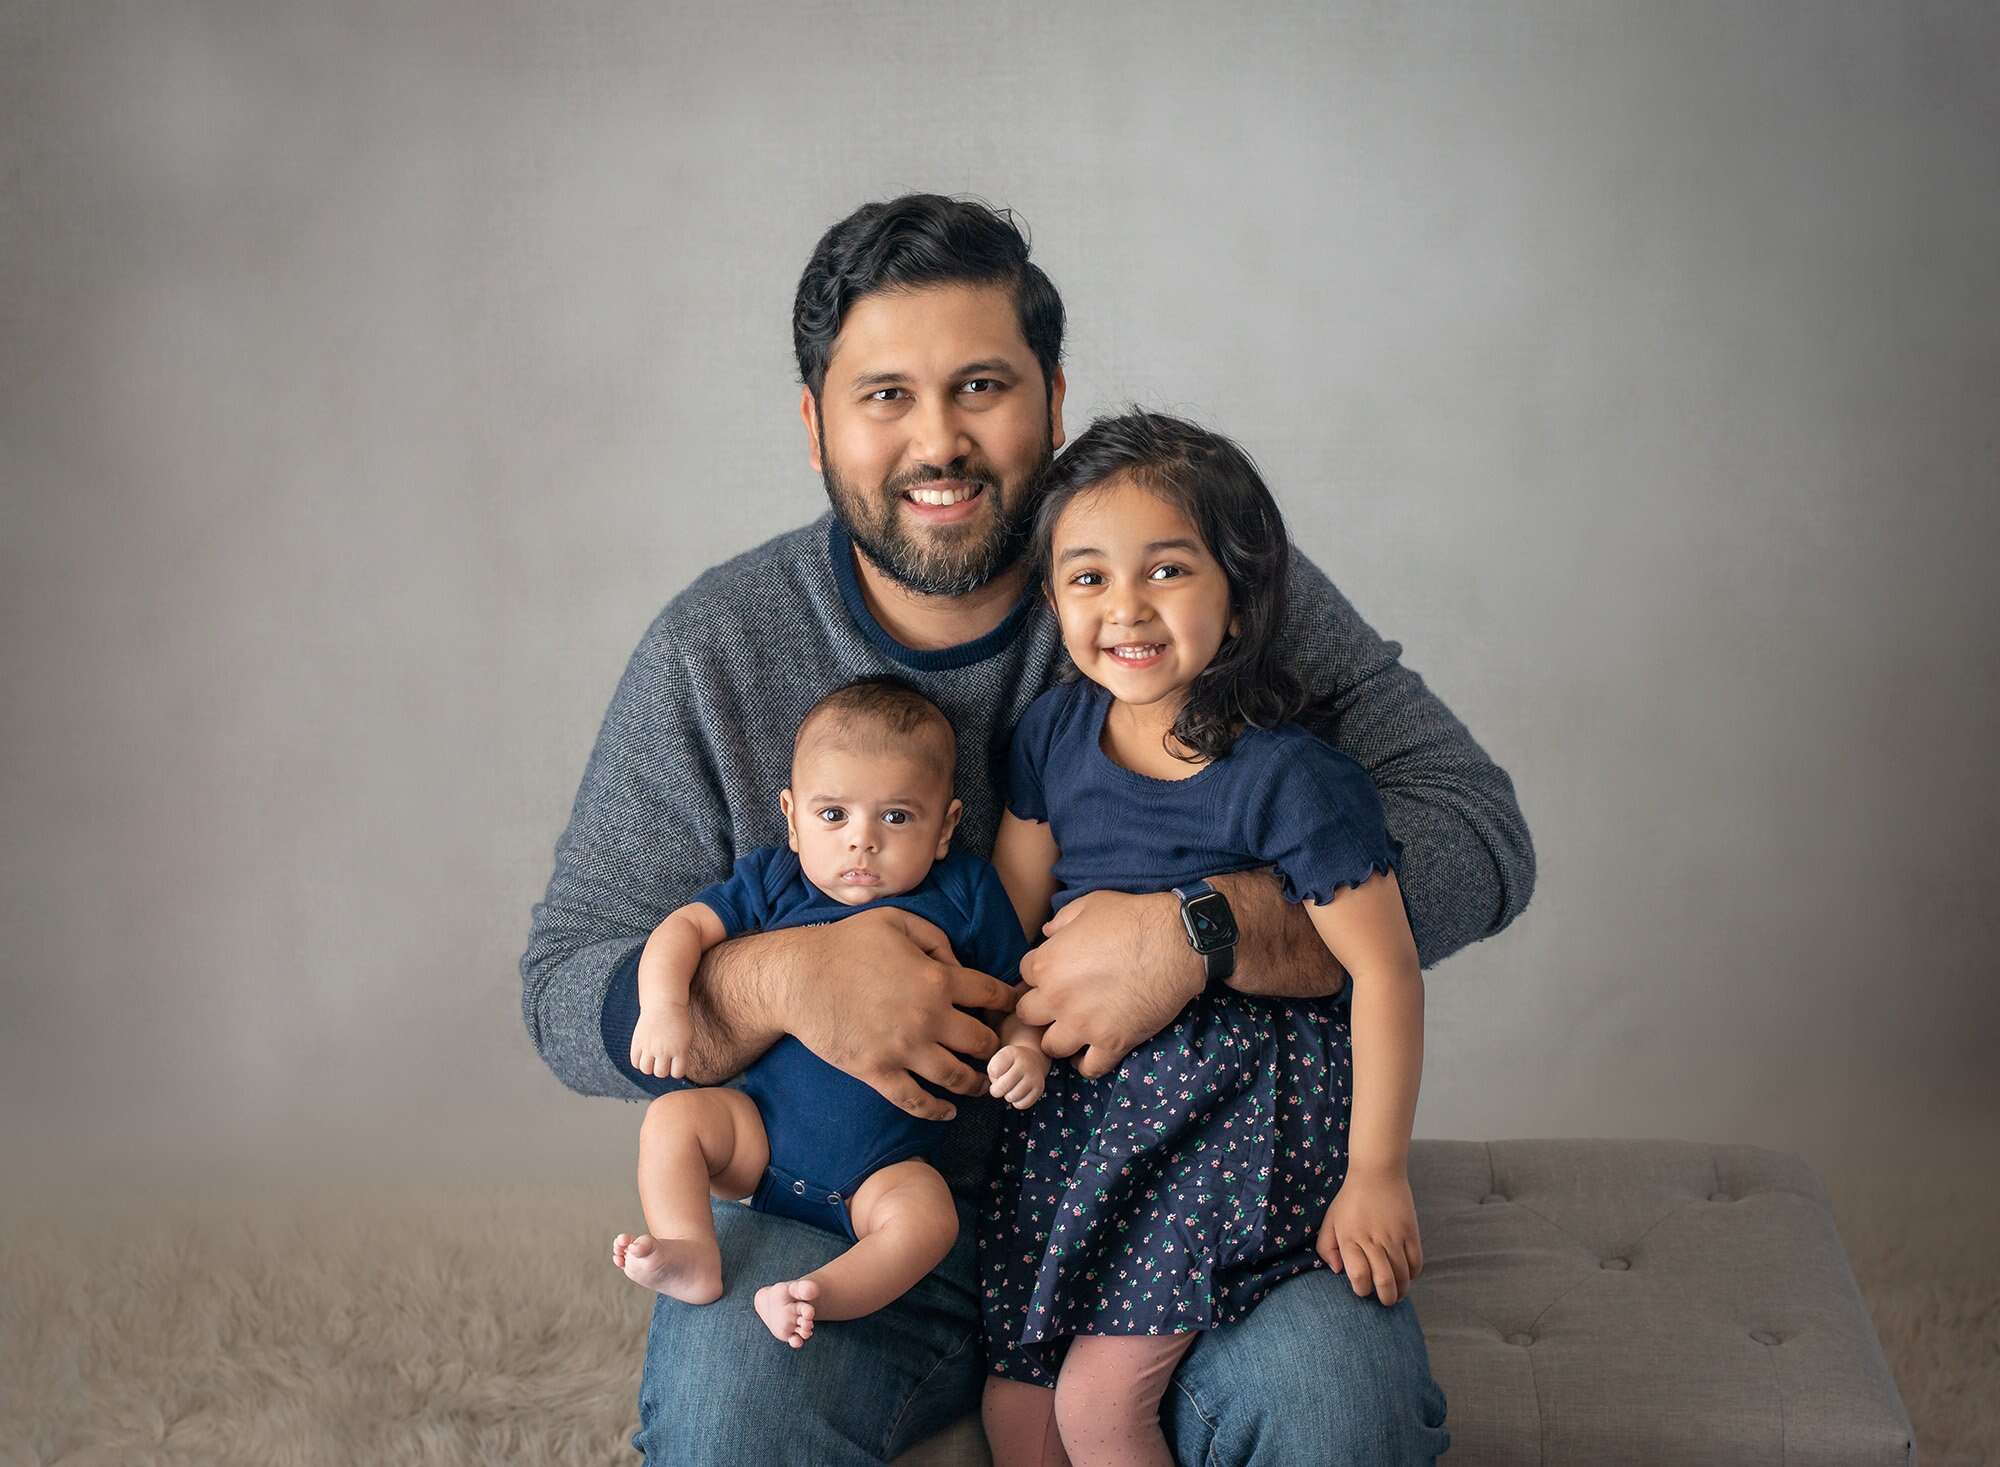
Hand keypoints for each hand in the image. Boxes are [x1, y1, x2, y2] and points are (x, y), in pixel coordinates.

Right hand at [630, 1004, 692, 1080]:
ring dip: (650, 1067)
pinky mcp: (638, 1042)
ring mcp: (649, 1046)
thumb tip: (673, 1072)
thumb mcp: (686, 1038)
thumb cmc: (678, 1022)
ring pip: (646, 1070)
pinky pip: (635, 1062)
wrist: (664, 1004)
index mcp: (680, 1050)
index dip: (676, 1071)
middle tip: (663, 1061)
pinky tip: (644, 1055)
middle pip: (660, 1073)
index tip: (675, 1065)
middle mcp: (664, 1050)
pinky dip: (639, 1062)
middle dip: (662, 1069)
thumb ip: (681, 1056)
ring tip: (652, 1059)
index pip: (677, 1073)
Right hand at [781, 906, 1017, 1122]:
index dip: (1007, 1002)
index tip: (1010, 1008)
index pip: (992, 994)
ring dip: (975, 1082)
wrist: (797, 978)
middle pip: (982, 1041)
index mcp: (938, 979)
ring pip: (956, 1077)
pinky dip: (937, 1110)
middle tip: (996, 1050)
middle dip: (995, 1046)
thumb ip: (936, 939)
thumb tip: (958, 965)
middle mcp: (929, 1018)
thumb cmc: (845, 944)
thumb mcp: (896, 921)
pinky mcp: (878, 1072)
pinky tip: (948, 1111)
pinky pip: (916, 1101)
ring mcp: (904, 1049)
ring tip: (981, 1084)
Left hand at [986, 1043, 1048, 1108]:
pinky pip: (1021, 1104)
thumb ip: (992, 1073)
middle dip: (996, 1090)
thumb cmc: (1009, 1063)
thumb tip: (997, 1091)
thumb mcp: (998, 1059)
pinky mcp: (1039, 1089)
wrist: (1033, 1061)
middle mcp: (1025, 1064)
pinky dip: (1017, 1102)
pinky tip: (1018, 1093)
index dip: (992, 1075)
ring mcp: (1034, 1077)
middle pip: (1002, 1087)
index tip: (996, 1071)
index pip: (994, 1071)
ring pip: (1011, 1097)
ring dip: (1007, 1096)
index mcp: (1011, 1053)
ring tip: (1010, 1088)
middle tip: (999, 1086)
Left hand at [1012, 890, 1203, 1079]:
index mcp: (1047, 964)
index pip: (1024, 975)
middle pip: (1028, 1015)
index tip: (1055, 973)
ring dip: (1060, 1038)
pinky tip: (1092, 1051)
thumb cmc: (1133, 918)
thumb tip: (1048, 932)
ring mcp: (1083, 1025)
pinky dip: (1087, 1063)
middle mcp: (1057, 998)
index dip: (1040, 973)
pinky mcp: (1112, 1043)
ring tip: (1075, 1029)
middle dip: (1040, 1009)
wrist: (1176, 943)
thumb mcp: (1090, 904)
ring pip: (1051, 1047)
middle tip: (1060, 1002)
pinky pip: (1089, 1068)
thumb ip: (1062, 920)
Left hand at [1317, 1165, 1422, 1305]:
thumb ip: (1326, 1248)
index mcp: (1350, 1238)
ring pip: (1403, 1276)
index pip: (1359, 1276)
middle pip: (1384, 1282)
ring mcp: (1394, 1237)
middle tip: (1384, 1300)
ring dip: (1401, 1290)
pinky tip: (1406, 1275)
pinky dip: (1413, 1274)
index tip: (1362, 1289)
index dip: (1362, 1290)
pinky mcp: (1411, 1233)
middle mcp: (1373, 1240)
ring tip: (1396, 1293)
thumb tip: (1337, 1271)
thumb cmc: (1350, 1200)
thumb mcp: (1330, 1221)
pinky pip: (1416, 1263)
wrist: (1377, 1173)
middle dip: (1385, 1298)